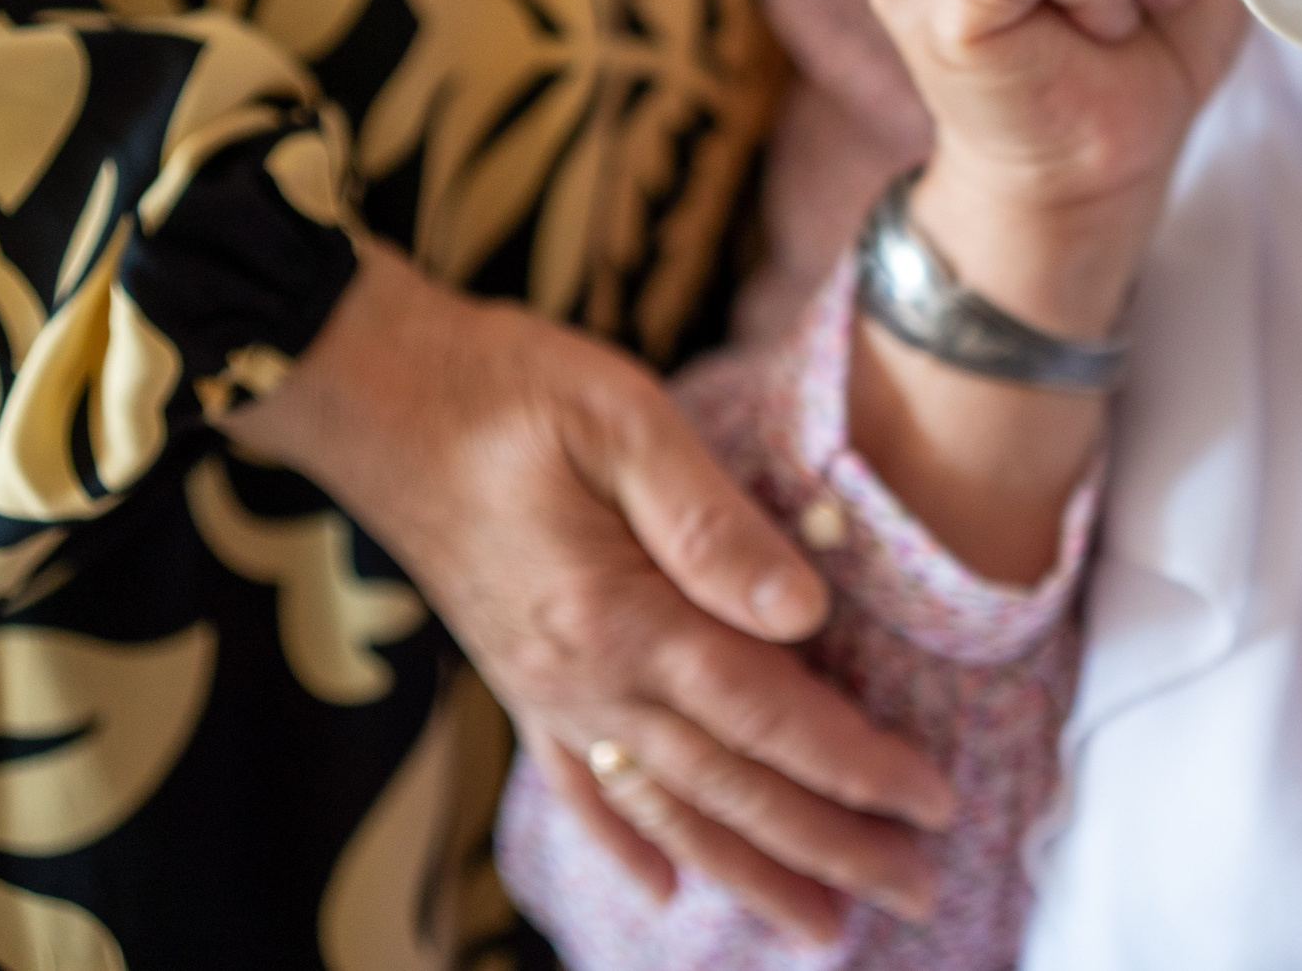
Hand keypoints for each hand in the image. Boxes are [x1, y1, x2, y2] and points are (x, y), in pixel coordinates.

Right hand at [225, 241, 955, 940]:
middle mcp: (584, 679)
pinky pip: (578, 786)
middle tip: (918, 893)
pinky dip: (624, 845)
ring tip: (824, 929)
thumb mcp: (621, 419)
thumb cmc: (503, 386)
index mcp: (622, 617)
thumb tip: (805, 616)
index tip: (933, 805)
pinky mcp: (516, 678)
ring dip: (750, 873)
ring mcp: (546, 689)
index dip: (856, 767)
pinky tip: (663, 889)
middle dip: (832, 849)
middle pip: (731, 791)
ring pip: (666, 812)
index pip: (767, 716)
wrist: (368, 390)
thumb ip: (712, 523)